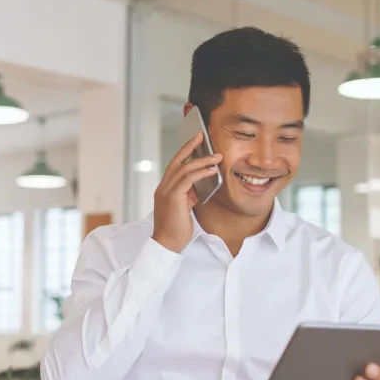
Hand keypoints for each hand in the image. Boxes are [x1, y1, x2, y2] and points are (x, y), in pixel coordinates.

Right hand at [152, 133, 221, 252]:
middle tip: (201, 135)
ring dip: (202, 160)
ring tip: (216, 156)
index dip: (185, 153)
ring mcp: (166, 191)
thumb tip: (200, 183)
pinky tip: (211, 170)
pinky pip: (188, 179)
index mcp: (165, 189)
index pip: (175, 166)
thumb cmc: (176, 229)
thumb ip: (189, 194)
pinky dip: (201, 173)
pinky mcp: (173, 197)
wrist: (167, 243)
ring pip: (184, 169)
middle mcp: (163, 187)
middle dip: (189, 147)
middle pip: (176, 161)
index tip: (195, 143)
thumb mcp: (184, 207)